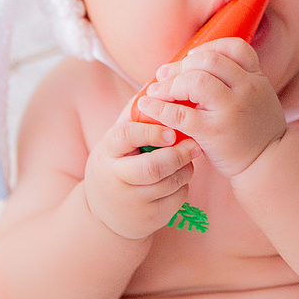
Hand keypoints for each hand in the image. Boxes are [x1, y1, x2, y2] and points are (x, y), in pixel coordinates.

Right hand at [83, 106, 199, 239]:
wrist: (105, 214)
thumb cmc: (116, 164)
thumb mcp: (116, 141)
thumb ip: (135, 113)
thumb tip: (160, 80)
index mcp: (106, 152)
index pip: (127, 135)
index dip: (152, 131)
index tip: (172, 130)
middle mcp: (116, 179)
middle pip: (153, 166)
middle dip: (178, 154)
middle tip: (194, 144)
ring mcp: (133, 202)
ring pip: (170, 182)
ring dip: (186, 167)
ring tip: (189, 157)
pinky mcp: (149, 219)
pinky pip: (177, 198)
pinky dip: (185, 184)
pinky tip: (180, 176)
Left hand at [137, 38, 286, 178]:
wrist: (268, 164)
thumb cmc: (256, 131)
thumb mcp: (258, 98)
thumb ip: (237, 82)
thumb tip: (197, 68)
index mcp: (256, 79)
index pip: (236, 48)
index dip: (210, 47)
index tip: (191, 56)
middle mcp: (246, 89)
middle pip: (208, 61)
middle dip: (181, 65)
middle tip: (164, 73)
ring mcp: (231, 110)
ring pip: (195, 81)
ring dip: (170, 83)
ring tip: (156, 90)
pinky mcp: (214, 131)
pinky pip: (181, 114)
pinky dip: (159, 108)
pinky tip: (148, 106)